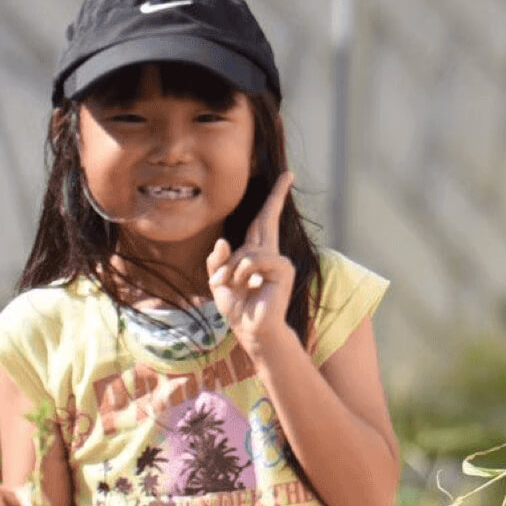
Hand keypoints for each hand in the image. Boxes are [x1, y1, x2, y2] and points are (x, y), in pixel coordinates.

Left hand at [209, 172, 296, 353]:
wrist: (252, 329)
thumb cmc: (237, 308)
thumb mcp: (219, 282)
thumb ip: (218, 261)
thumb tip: (224, 240)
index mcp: (256, 254)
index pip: (264, 222)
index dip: (273, 200)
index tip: (284, 178)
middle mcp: (270, 253)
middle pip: (268, 219)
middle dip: (276, 196)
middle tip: (287, 175)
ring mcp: (279, 260)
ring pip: (247, 250)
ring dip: (231, 269)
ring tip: (230, 285)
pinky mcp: (283, 269)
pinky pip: (254, 260)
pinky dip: (242, 272)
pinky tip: (247, 285)